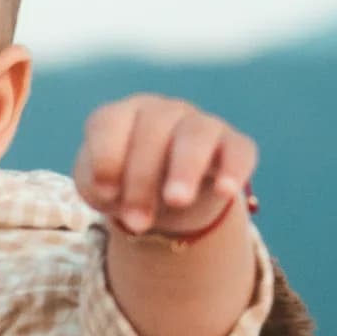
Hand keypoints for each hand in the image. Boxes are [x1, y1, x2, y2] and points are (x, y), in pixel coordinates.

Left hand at [75, 96, 256, 241]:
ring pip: (196, 135)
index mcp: (121, 116)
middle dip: (141, 181)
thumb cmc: (122, 186)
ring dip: (185, 168)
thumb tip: (112, 192)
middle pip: (153, 131)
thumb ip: (97, 186)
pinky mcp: (233, 145)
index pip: (109, 123)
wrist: (162, 199)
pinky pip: (239, 150)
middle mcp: (161, 112)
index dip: (106, 157)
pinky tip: (225, 191)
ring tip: (176, 200)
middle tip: (136, 223)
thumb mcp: (100, 189)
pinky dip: (233, 169)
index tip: (106, 194)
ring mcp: (200, 124)